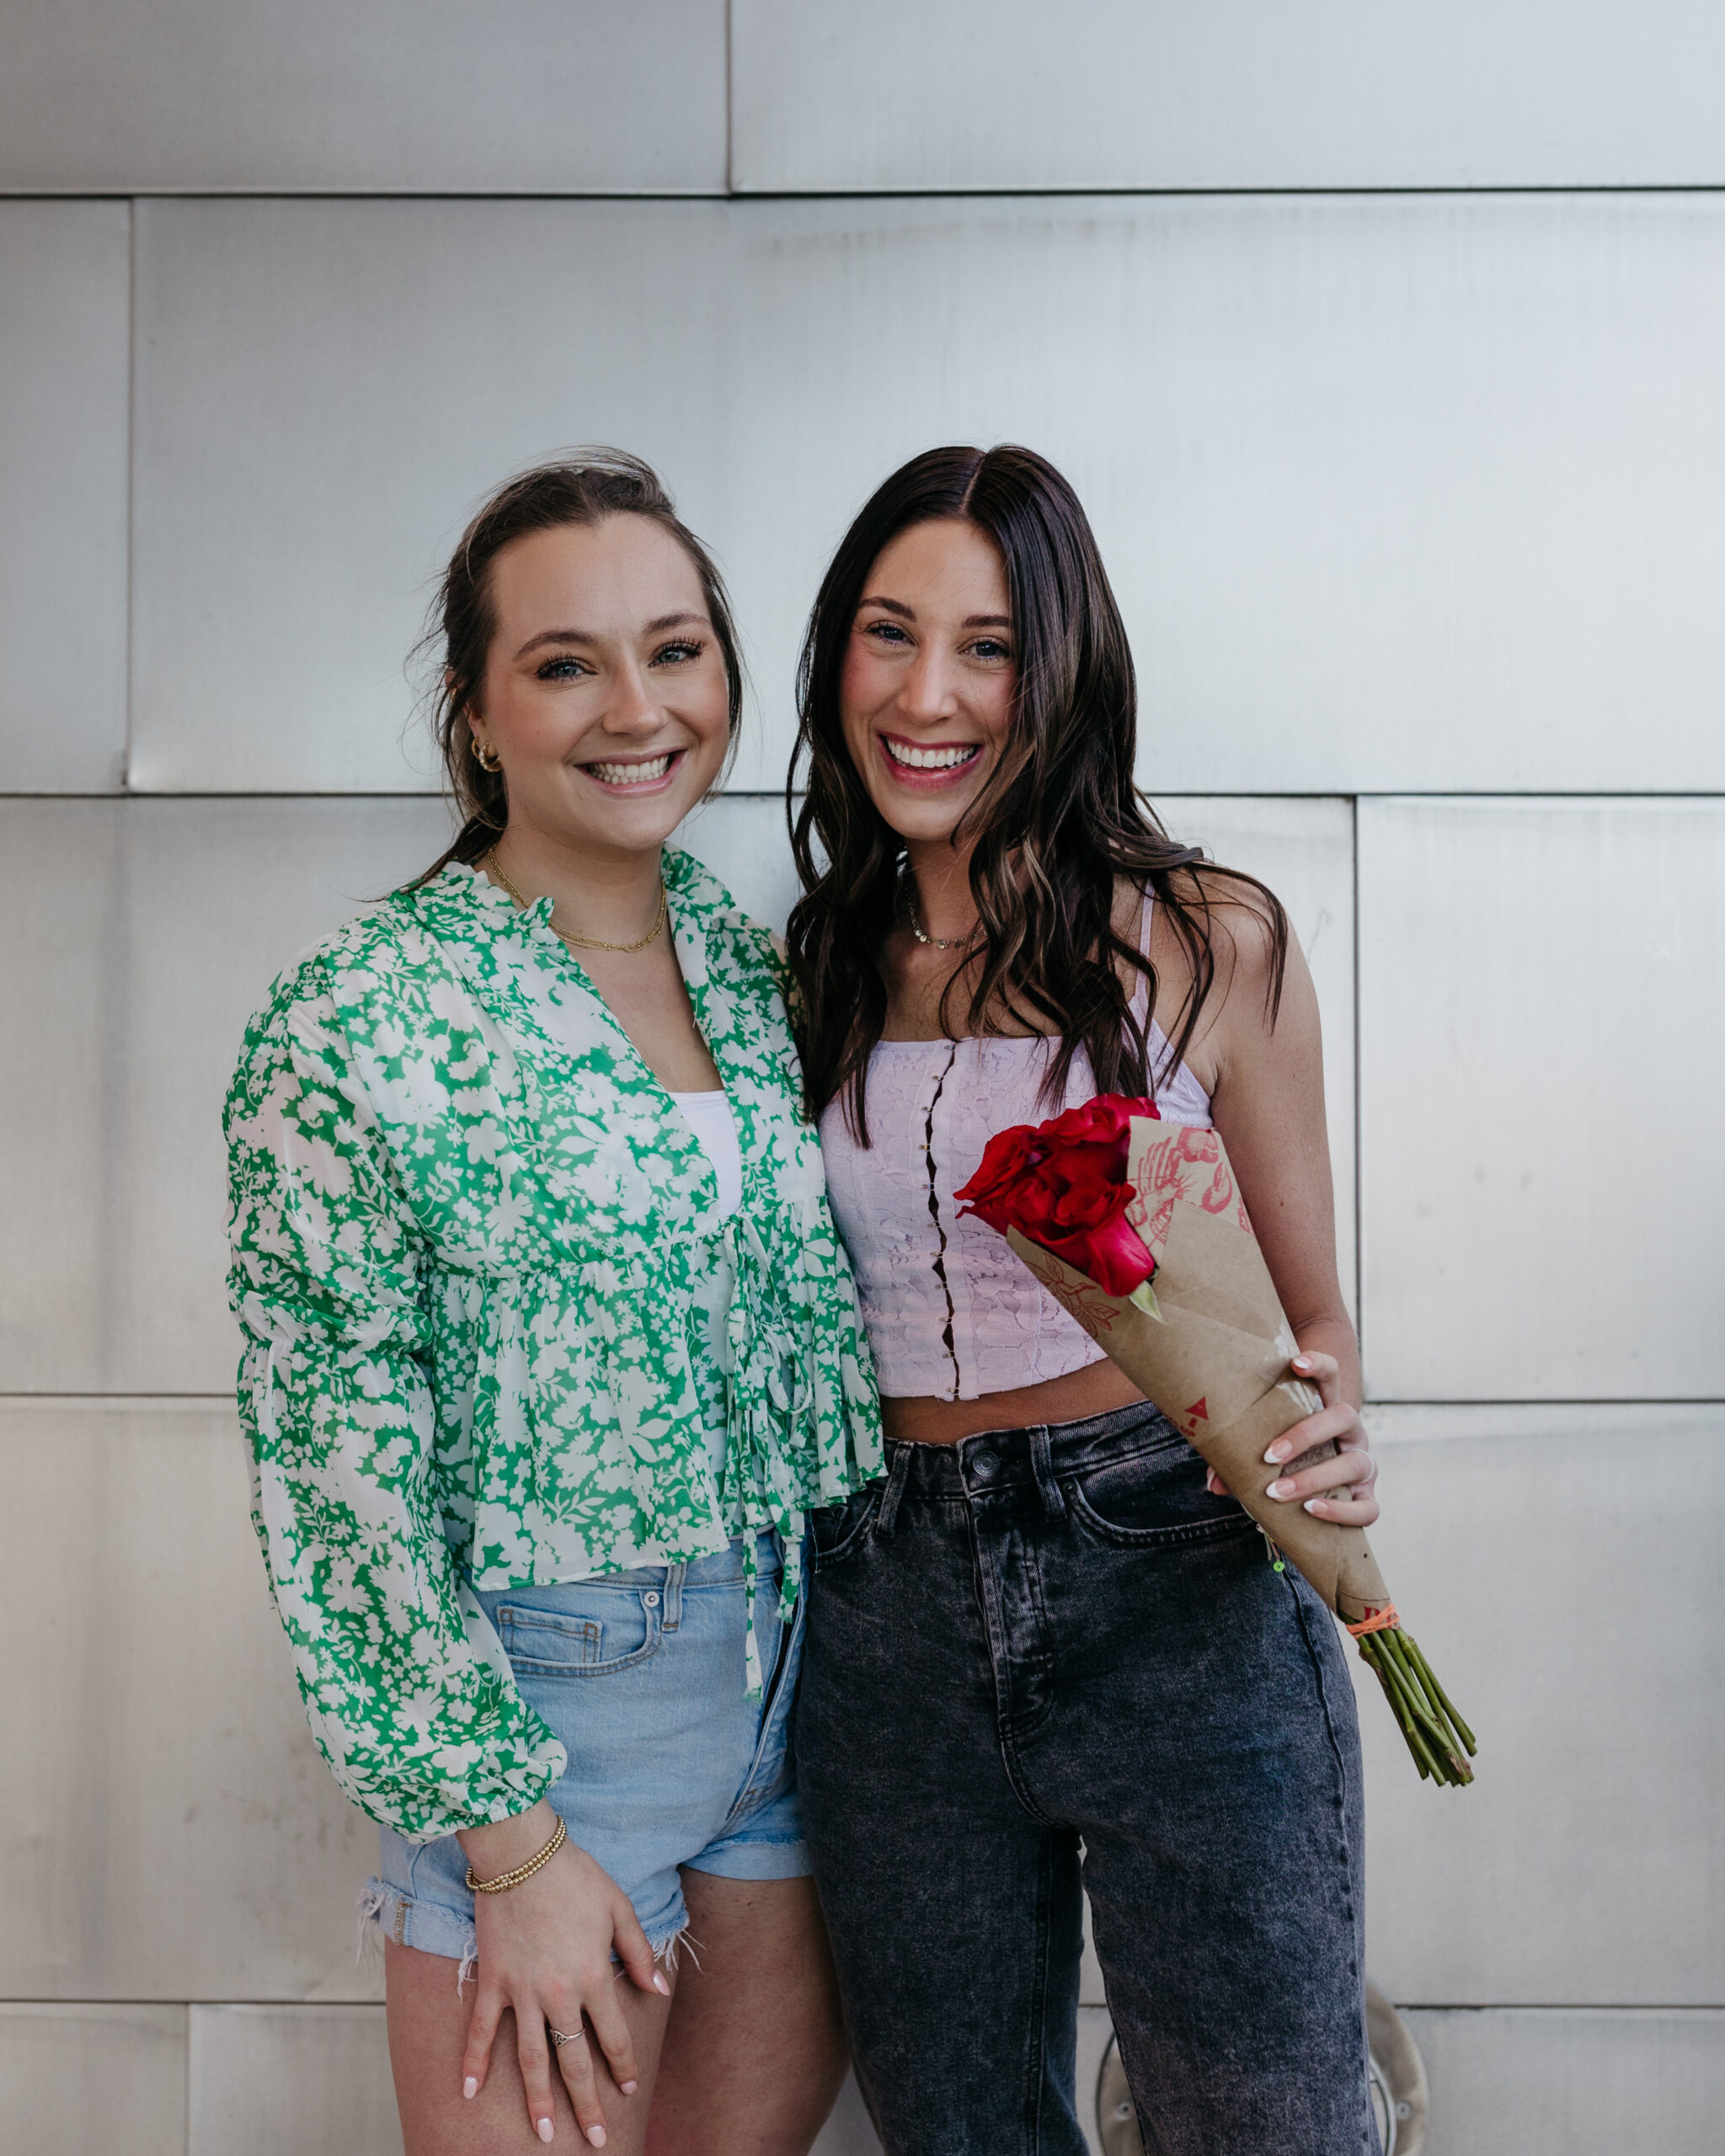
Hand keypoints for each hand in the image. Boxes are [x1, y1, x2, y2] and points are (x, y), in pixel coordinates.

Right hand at [458, 1802, 669, 2146]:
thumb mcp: (619, 1907)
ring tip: (544, 2133)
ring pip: (531, 2058)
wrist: (523, 1854)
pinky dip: (472, 2063)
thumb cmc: (575, 1876)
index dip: (622, 2065)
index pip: (613, 2035)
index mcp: (594, 1976)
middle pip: (574, 2060)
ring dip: (538, 2099)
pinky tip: (467, 2093)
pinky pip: (480, 2031)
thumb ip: (638, 1951)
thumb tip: (655, 1989)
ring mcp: (522, 1992)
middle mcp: (559, 1994)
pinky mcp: (492, 1982)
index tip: (628, 2090)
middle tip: (595, 2139)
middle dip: (586, 2103)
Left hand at [1204, 1349, 1379, 1526]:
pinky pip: (1368, 1508)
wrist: (1322, 1477)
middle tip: (1269, 1455)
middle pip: (1343, 1416)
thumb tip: (1215, 1485)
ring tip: (1277, 1492)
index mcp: (1327, 1406)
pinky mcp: (1366, 1495)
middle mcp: (1350, 1431)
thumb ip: (1240, 1459)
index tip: (1295, 1363)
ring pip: (1354, 1463)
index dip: (1318, 1365)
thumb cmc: (1288, 1453)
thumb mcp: (1266, 1445)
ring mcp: (1363, 1462)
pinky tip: (1311, 1511)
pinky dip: (1341, 1512)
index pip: (1331, 1374)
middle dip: (1305, 1435)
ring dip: (1314, 1479)